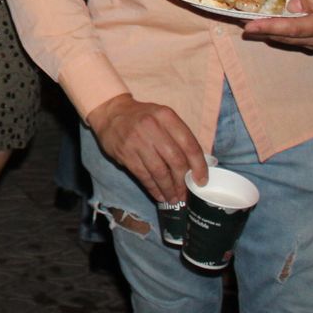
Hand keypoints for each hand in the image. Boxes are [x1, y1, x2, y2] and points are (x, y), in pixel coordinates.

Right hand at [87, 93, 206, 204]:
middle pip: (175, 160)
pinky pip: (143, 175)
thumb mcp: (162, 118)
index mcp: (166, 116)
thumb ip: (178, 137)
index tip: (201, 181)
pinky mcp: (125, 153)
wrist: (111, 113)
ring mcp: (137, 141)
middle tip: (185, 194)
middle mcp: (153, 127)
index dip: (198, 166)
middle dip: (182, 182)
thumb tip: (194, 167)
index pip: (189, 144)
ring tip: (173, 198)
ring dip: (169, 189)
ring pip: (159, 171)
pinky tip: (159, 195)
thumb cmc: (142, 117)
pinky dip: (153, 188)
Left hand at [242, 0, 312, 51]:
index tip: (251, 25)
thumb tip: (294, 7)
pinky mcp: (306, 38)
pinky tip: (255, 22)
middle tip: (240, 22)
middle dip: (262, 30)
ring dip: (263, 30)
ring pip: (283, 38)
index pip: (295, 28)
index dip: (272, 27)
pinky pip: (284, 35)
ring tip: (242, 21)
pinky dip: (269, 29)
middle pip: (286, 36)